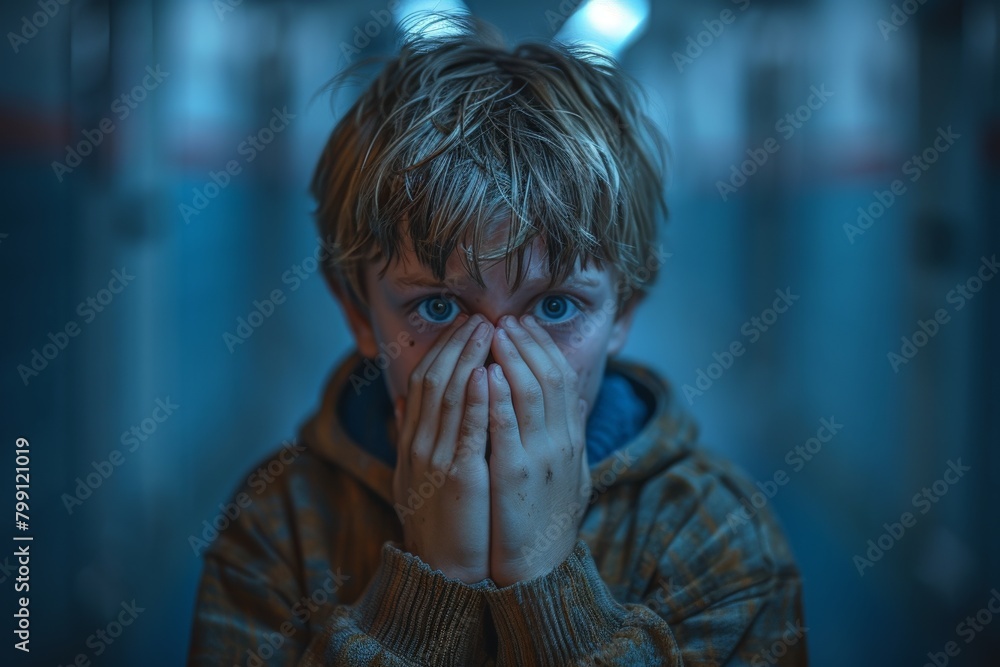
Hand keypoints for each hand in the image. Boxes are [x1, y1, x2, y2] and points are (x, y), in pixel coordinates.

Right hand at [392, 314, 493, 583]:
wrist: (441, 573)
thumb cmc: (441, 524)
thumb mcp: (421, 476)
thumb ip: (419, 437)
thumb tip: (408, 403)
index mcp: (414, 443)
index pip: (424, 381)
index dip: (444, 350)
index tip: (466, 326)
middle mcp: (419, 446)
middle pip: (433, 380)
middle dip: (457, 345)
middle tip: (481, 318)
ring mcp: (434, 461)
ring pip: (446, 397)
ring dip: (467, 359)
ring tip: (486, 331)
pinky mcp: (457, 480)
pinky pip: (464, 432)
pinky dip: (473, 401)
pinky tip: (484, 375)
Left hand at [486, 314, 590, 586]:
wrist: (537, 571)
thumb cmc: (547, 522)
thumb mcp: (570, 475)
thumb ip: (571, 439)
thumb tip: (580, 406)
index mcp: (571, 441)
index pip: (562, 380)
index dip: (543, 348)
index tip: (524, 326)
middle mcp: (561, 443)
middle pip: (548, 378)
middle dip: (526, 344)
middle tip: (506, 319)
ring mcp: (540, 457)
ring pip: (529, 393)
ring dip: (511, 358)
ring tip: (494, 332)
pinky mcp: (515, 474)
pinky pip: (505, 426)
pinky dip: (495, 397)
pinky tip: (483, 373)